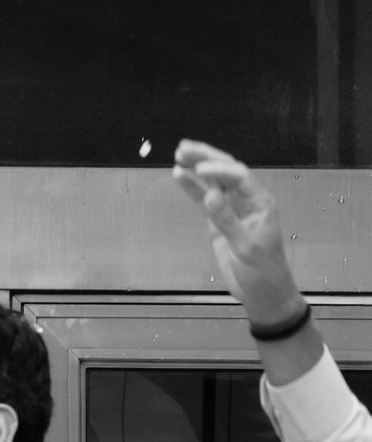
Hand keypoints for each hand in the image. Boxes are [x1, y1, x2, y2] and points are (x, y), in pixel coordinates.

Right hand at [172, 140, 303, 326]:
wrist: (262, 293)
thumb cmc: (263, 271)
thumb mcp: (246, 248)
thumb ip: (228, 221)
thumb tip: (210, 195)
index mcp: (260, 203)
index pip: (239, 177)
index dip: (219, 171)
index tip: (199, 170)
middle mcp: (246, 201)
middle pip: (226, 172)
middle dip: (206, 158)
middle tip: (184, 148)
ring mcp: (231, 211)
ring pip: (213, 183)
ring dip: (197, 168)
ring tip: (179, 154)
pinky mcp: (219, 223)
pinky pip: (204, 201)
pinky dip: (192, 189)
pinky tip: (180, 176)